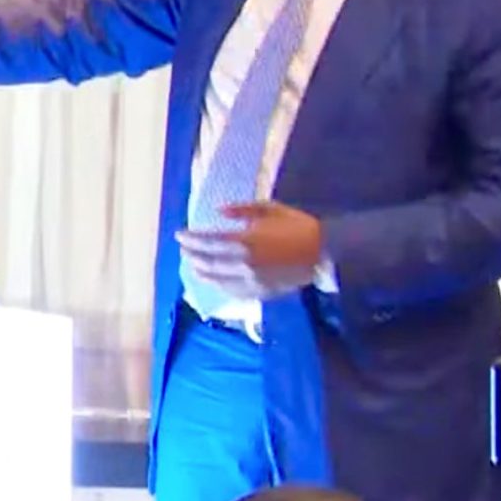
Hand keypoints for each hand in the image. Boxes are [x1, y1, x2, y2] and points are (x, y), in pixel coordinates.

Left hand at [176, 202, 326, 301]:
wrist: (321, 252)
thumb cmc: (296, 226)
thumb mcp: (269, 208)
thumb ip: (241, 209)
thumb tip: (219, 211)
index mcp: (246, 240)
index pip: (209, 241)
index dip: (191, 238)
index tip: (179, 234)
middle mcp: (244, 263)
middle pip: (209, 261)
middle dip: (192, 255)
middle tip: (182, 249)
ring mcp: (251, 280)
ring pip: (217, 279)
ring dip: (201, 272)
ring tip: (192, 265)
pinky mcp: (259, 292)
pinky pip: (232, 291)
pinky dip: (218, 285)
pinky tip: (212, 280)